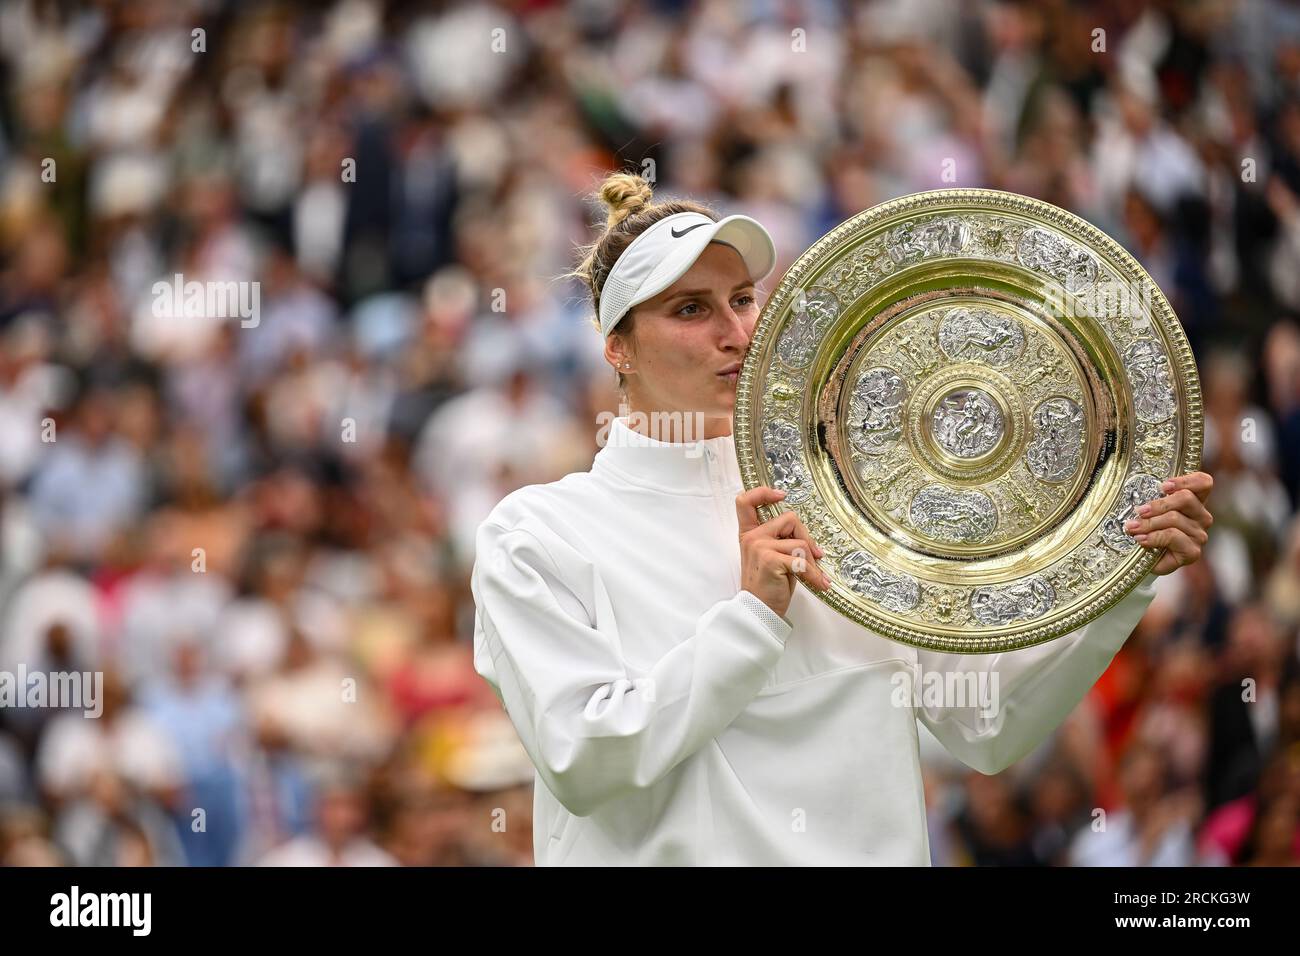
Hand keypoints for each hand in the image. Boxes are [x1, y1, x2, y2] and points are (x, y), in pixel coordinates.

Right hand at [735, 487, 829, 617]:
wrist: (758, 611)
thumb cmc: (768, 586)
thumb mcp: (771, 558)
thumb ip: (781, 541)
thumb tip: (810, 542)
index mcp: (749, 534)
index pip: (746, 501)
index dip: (763, 493)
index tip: (781, 495)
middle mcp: (752, 537)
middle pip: (789, 519)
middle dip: (806, 538)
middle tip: (814, 556)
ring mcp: (759, 547)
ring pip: (800, 542)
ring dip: (811, 561)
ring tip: (814, 576)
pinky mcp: (770, 560)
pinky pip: (802, 561)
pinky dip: (814, 575)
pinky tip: (820, 584)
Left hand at [1124, 471, 1213, 574]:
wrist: (1144, 560)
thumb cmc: (1147, 530)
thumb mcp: (1148, 510)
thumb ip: (1151, 498)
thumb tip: (1139, 494)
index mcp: (1194, 501)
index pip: (1203, 483)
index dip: (1186, 481)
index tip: (1163, 486)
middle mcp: (1201, 517)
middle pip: (1186, 498)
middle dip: (1158, 504)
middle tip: (1139, 511)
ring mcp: (1199, 535)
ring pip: (1175, 518)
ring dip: (1149, 523)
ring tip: (1133, 528)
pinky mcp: (1193, 552)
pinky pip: (1172, 536)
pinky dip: (1153, 537)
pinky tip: (1141, 540)